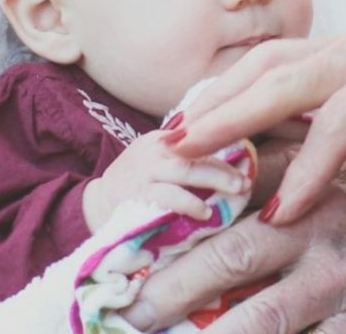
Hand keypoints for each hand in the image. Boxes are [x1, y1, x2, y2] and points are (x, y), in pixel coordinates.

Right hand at [82, 128, 251, 229]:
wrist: (95, 204)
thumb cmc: (136, 184)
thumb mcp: (160, 160)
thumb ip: (189, 157)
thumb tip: (235, 159)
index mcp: (164, 138)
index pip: (201, 133)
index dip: (228, 140)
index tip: (251, 153)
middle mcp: (155, 149)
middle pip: (198, 149)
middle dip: (226, 164)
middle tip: (247, 178)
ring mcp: (146, 171)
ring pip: (187, 170)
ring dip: (216, 180)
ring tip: (237, 190)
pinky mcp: (139, 195)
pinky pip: (169, 197)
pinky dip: (190, 204)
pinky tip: (205, 213)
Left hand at [120, 158, 345, 333]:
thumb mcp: (334, 169)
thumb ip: (270, 160)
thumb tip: (186, 147)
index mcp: (312, 189)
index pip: (227, 207)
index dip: (170, 232)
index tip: (117, 255)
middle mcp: (330, 236)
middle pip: (232, 265)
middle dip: (169, 293)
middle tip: (123, 315)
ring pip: (266, 324)